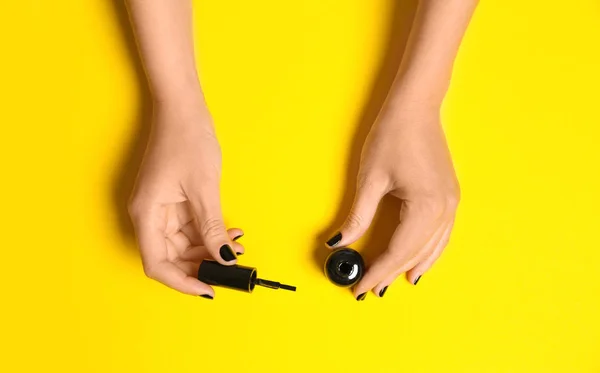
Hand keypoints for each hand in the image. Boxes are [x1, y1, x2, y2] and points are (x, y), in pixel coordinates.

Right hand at [128, 102, 242, 296]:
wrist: (182, 108)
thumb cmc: (186, 139)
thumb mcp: (203, 189)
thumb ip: (211, 227)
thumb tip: (222, 258)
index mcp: (147, 214)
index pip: (157, 263)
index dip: (182, 282)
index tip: (208, 289)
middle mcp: (149, 215)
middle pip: (171, 256)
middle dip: (201, 264)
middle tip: (232, 265)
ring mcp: (160, 208)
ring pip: (183, 243)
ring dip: (208, 248)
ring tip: (237, 244)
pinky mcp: (171, 201)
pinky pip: (188, 227)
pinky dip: (208, 232)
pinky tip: (229, 231)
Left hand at [326, 104, 459, 298]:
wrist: (416, 107)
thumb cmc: (392, 136)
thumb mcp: (370, 179)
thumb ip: (358, 217)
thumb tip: (339, 243)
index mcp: (425, 207)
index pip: (397, 251)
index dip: (376, 272)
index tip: (359, 287)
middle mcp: (444, 209)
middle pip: (415, 253)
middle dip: (391, 273)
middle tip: (369, 290)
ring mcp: (451, 203)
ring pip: (432, 248)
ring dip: (412, 266)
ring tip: (393, 283)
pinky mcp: (450, 196)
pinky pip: (441, 235)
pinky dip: (428, 252)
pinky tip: (419, 261)